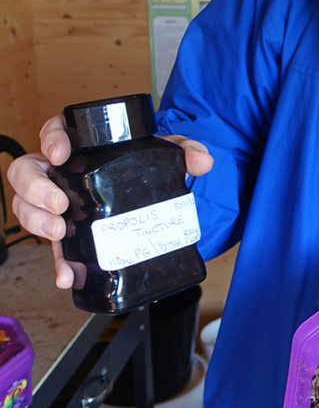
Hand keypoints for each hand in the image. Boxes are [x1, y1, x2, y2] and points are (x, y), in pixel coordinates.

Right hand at [7, 115, 212, 289]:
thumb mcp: (164, 152)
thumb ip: (184, 150)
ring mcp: (59, 204)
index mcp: (81, 144)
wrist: (152, 193)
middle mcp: (62, 173)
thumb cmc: (145, 165)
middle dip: (35, 189)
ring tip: (60, 233)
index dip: (50, 139)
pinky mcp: (67, 235)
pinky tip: (68, 275)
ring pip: (28, 208)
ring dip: (37, 222)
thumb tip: (202, 160)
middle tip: (59, 204)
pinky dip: (58, 263)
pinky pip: (53, 248)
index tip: (61, 154)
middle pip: (27, 173)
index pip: (53, 132)